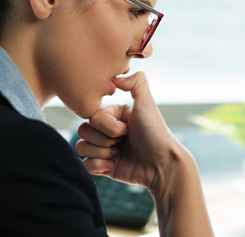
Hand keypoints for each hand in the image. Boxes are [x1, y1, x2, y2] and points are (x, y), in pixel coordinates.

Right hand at [75, 71, 180, 188]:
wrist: (163, 164)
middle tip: (123, 142)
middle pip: (83, 131)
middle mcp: (107, 130)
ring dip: (101, 153)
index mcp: (113, 114)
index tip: (127, 129)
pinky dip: (98, 166)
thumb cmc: (156, 133)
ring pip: (81, 148)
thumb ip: (137, 83)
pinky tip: (114, 165)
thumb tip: (116, 78)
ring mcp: (104, 148)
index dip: (109, 126)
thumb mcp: (148, 104)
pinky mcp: (103, 166)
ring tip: (119, 154)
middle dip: (104, 140)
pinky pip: (85, 165)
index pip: (92, 117)